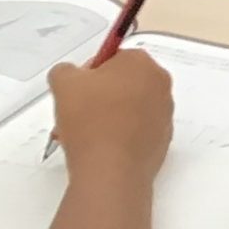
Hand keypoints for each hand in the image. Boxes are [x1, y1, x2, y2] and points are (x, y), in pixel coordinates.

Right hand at [47, 52, 172, 182]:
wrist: (111, 170)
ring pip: (125, 109)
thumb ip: (65, 70)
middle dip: (93, 98)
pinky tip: (97, 149)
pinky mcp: (162, 139)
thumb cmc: (90, 119)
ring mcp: (164, 112)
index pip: (111, 59)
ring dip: (101, 118)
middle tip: (72, 115)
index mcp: (141, 63)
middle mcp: (160, 84)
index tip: (74, 92)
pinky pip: (134, 131)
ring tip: (78, 136)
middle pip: (120, 85)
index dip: (88, 75)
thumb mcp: (63, 83)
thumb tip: (70, 74)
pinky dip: (116, 136)